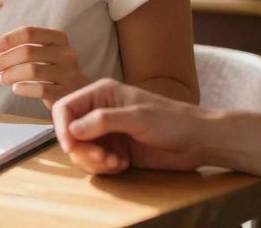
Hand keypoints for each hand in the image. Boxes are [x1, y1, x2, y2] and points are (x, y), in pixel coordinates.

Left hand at [0, 26, 90, 107]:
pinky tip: (16, 88)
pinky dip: (24, 88)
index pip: (29, 32)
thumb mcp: (43, 52)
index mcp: (59, 38)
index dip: (7, 40)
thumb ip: (23, 48)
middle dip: (5, 59)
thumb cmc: (53, 69)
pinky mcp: (66, 93)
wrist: (79, 91)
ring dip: (11, 74)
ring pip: (33, 70)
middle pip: (28, 51)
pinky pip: (40, 89)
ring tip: (2, 79)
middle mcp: (66, 53)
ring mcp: (68, 73)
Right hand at [52, 78, 206, 174]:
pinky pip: (97, 163)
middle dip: (82, 150)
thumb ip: (103, 121)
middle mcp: (100, 112)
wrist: (198, 140)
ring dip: (94, 161)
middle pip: (71, 133)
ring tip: (116, 162)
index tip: (71, 147)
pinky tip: (123, 164)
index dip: (62, 127)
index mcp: (102, 94)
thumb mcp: (136, 117)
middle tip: (103, 158)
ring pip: (82, 151)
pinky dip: (105, 168)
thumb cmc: (171, 120)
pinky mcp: (116, 150)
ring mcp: (108, 133)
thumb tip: (73, 129)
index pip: (66, 108)